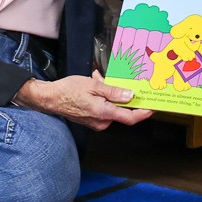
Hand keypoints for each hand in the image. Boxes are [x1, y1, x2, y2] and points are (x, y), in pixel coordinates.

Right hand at [18, 71, 152, 130]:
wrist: (49, 98)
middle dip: (119, 94)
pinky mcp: (90, 120)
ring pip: (110, 107)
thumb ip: (113, 92)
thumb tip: (130, 96)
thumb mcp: (93, 86)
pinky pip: (102, 109)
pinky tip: (93, 86)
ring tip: (97, 79)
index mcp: (104, 113)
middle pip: (120, 110)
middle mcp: (101, 121)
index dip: (143, 113)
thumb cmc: (68, 91)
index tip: (152, 107)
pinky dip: (101, 98)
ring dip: (108, 93)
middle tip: (111, 80)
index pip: (130, 118)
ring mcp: (95, 122)